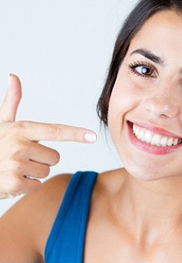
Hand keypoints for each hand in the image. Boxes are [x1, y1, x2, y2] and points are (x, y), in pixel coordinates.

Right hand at [0, 74, 96, 198]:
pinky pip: (37, 185)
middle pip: (55, 157)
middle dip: (41, 160)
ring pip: (46, 171)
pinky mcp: (13, 184)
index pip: (55, 131)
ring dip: (33, 173)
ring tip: (14, 168)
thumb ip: (11, 102)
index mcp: (20, 129)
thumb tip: (13, 76)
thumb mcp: (1, 123)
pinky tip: (11, 179)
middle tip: (20, 158)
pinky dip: (26, 186)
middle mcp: (19, 145)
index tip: (93, 136)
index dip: (76, 134)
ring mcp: (16, 165)